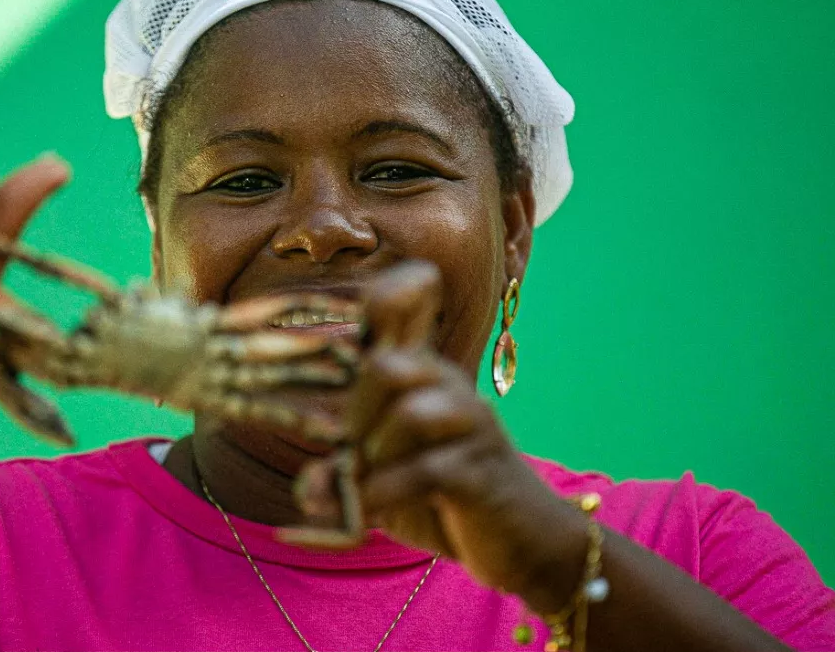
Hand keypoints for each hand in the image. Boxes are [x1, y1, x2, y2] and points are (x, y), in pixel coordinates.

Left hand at [331, 261, 585, 602]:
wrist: (524, 540)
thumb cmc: (445, 497)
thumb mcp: (386, 478)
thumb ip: (345, 472)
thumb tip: (310, 486)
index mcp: (421, 373)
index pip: (402, 306)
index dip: (381, 294)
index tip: (340, 319)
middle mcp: (447, 384)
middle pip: (387, 366)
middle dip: (355, 414)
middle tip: (351, 452)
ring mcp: (470, 422)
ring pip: (411, 412)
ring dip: (375, 451)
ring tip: (366, 479)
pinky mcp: (481, 467)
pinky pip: (426, 469)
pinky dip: (383, 493)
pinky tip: (367, 513)